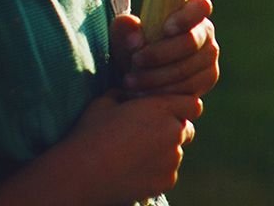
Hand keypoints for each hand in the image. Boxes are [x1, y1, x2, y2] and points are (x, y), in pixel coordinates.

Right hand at [67, 91, 200, 201]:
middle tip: (146, 137)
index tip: (165, 114)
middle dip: (172, 131)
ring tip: (133, 157)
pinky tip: (132, 172)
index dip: (181, 108)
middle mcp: (173, 131)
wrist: (80, 174)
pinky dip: (156, 174)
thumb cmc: (90, 134)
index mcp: (162, 108)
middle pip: (186, 129)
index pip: (193, 105)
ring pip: (175, 153)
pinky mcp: (166, 181)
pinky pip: (167, 174)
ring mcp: (172, 158)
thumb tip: (132, 92)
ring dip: (163, 153)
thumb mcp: (106, 102)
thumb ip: (127, 93)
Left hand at [112, 0, 219, 96]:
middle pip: (191, 41)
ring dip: (157, 77)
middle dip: (161, 54)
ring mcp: (209, 56)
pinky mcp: (208, 77)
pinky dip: (165, 91)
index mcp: (190, 11)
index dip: (187, 17)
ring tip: (131, 81)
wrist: (140, 75)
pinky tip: (145, 93)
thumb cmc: (134, 49)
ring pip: (188, 67)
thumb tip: (128, 22)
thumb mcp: (123, 40)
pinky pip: (190, 87)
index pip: (200, 7)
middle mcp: (204, 32)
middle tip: (135, 61)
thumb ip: (124, 30)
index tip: (166, 29)